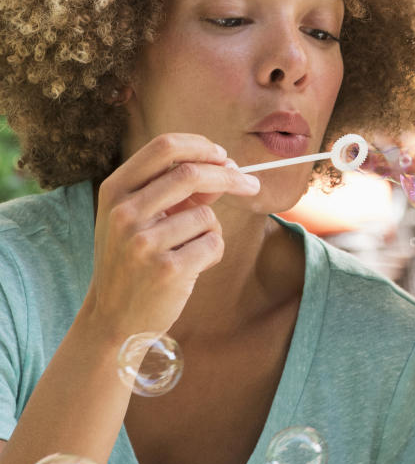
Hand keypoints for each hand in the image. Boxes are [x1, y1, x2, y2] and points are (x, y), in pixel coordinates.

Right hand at [87, 133, 259, 338]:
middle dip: (230, 177)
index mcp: (115, 191)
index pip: (164, 147)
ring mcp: (143, 241)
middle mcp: (124, 212)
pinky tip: (191, 268)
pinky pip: (214, 244)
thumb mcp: (141, 219)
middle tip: (251, 184)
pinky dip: (213, 253)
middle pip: (191, 174)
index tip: (225, 157)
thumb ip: (176, 192)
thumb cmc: (134, 261)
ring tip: (189, 250)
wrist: (115, 317)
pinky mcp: (167, 269)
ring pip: (207, 216)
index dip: (202, 147)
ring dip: (212, 231)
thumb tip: (225, 167)